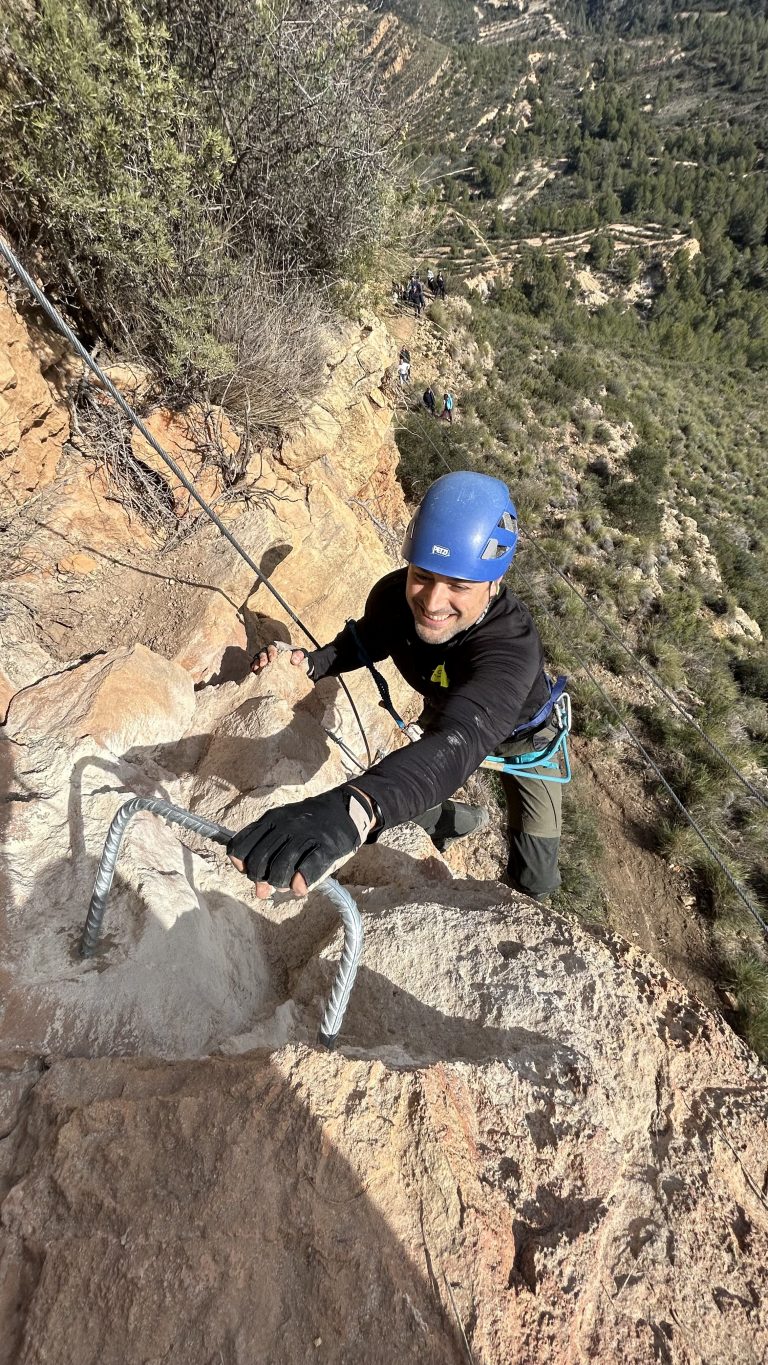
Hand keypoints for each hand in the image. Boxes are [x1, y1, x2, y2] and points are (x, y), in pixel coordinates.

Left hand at [228, 788, 372, 898]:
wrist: (344, 809)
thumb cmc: (309, 824)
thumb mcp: (282, 825)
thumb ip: (266, 851)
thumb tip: (259, 890)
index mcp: (271, 819)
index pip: (241, 846)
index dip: (241, 864)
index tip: (248, 870)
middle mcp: (286, 825)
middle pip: (259, 861)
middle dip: (260, 878)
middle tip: (270, 883)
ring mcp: (306, 835)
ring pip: (280, 867)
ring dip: (279, 883)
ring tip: (286, 884)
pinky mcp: (327, 847)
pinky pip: (308, 867)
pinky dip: (300, 882)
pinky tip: (300, 887)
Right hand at [250, 642, 309, 674]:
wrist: (297, 667)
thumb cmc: (298, 658)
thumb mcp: (301, 654)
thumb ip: (299, 655)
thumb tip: (294, 661)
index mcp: (277, 648)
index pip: (271, 647)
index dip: (271, 652)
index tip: (273, 658)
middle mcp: (268, 652)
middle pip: (262, 653)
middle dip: (262, 658)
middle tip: (264, 664)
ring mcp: (264, 660)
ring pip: (257, 659)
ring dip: (256, 663)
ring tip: (256, 669)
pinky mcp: (261, 667)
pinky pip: (255, 666)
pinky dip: (253, 668)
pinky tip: (253, 673)